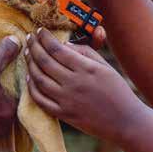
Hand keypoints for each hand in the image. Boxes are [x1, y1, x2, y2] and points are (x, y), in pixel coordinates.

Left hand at [24, 28, 141, 140]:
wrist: (125, 121)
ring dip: (30, 65)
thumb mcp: (105, 67)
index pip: (57, 49)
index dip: (44, 38)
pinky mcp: (64, 115)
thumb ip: (85, 52)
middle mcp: (74, 83)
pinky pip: (40, 100)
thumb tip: (64, 45)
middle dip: (33, 46)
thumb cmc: (118, 91)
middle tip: (29, 38)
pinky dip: (31, 88)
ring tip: (27, 54)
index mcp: (85, 68)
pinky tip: (29, 78)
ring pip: (39, 79)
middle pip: (45, 61)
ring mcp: (67, 100)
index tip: (39, 30)